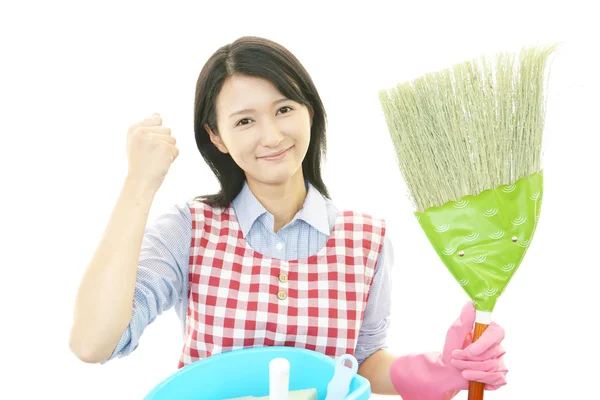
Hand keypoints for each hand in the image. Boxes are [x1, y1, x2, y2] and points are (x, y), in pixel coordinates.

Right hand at [126, 112, 178, 190]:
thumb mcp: (137, 142)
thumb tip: (157, 114)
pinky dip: (172, 158)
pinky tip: (161, 163)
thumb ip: (146, 127)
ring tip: (156, 159)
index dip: (157, 133)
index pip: (157, 119)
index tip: (149, 145)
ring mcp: (154, 139)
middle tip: (152, 155)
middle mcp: (143, 132)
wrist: (140, 182)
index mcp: (134, 128)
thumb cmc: (140, 163)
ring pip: (173, 139)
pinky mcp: (165, 148)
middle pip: (167, 129)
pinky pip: (176, 150)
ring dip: (168, 150)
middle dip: (164, 142)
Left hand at [389, 301, 507, 399]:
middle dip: (470, 359)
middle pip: (491, 354)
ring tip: (459, 367)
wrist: (449, 368)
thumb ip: (465, 318)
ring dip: (471, 369)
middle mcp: (499, 345)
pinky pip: (495, 379)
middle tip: (456, 358)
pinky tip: (470, 376)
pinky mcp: (500, 376)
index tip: (469, 351)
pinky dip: (479, 379)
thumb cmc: (453, 346)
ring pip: (491, 368)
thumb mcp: (455, 331)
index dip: (483, 344)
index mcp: (490, 331)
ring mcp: (501, 361)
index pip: (496, 334)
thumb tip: (471, 303)